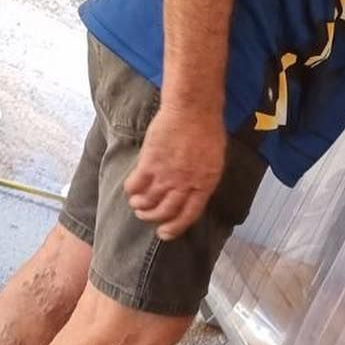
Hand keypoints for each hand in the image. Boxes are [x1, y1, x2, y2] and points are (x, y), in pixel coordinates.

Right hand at [124, 105, 226, 240]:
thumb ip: (202, 180)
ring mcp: (167, 175)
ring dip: (140, 206)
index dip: (175, 228)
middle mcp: (185, 184)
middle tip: (146, 216)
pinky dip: (131, 191)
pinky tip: (131, 189)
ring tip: (137, 204)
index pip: (189, 215)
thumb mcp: (214, 162)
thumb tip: (192, 193)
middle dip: (153, 218)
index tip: (165, 234)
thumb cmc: (207, 132)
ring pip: (148, 202)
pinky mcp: (150, 163)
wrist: (193, 110)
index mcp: (204, 185)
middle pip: (165, 211)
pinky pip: (135, 185)